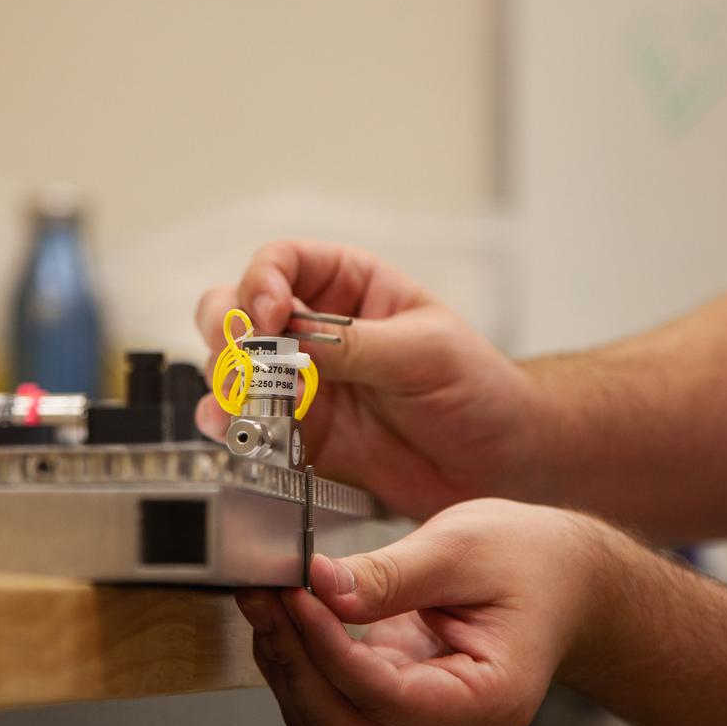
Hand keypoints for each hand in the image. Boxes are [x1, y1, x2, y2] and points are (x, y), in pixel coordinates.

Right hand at [195, 240, 533, 519]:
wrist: (502, 463)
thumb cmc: (478, 389)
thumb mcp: (424, 352)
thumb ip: (354, 345)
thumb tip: (287, 340)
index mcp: (350, 287)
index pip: (283, 263)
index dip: (262, 281)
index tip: (269, 315)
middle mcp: (315, 330)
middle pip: (237, 309)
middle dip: (228, 331)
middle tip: (242, 362)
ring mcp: (303, 384)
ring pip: (232, 368)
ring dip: (224, 384)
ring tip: (237, 407)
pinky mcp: (301, 435)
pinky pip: (249, 426)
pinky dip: (232, 430)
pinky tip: (237, 435)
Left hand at [235, 498, 619, 725]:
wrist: (564, 580)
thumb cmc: (532, 563)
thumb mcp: (466, 548)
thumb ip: (393, 574)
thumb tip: (323, 585)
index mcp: (489, 701)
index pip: (385, 695)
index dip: (327, 646)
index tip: (296, 593)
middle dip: (294, 660)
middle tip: (263, 594)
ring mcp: (423, 725)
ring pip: (330, 722)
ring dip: (289, 665)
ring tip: (268, 599)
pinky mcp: (398, 704)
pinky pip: (335, 701)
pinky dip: (304, 662)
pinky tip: (289, 615)